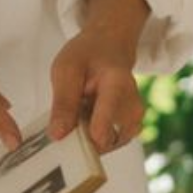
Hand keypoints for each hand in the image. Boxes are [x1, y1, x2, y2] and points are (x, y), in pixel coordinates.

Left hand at [49, 0, 149, 154]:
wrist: (110, 46)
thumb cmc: (87, 55)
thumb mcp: (66, 69)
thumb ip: (63, 103)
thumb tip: (57, 135)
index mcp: (117, 87)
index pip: (103, 127)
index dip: (80, 140)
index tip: (61, 136)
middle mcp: (133, 108)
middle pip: (102, 142)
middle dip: (78, 137)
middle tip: (67, 115)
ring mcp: (134, 120)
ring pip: (102, 145)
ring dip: (84, 135)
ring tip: (79, 109)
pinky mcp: (131, 128)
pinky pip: (106, 143)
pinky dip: (92, 135)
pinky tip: (87, 116)